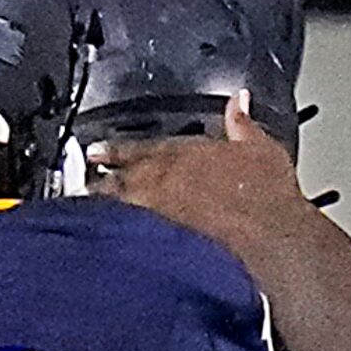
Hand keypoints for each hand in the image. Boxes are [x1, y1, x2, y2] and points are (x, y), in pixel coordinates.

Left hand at [88, 93, 312, 247]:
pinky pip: (126, 243)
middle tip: (80, 184)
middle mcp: (163, 183)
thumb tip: (239, 99)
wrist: (270, 240)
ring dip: (99, 212)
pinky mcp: (158, 248)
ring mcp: (156, 216)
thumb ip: (242, 122)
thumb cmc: (267, 198)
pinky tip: (105, 250)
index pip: (139, 148)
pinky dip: (114, 243)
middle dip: (98, 182)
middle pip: (118, 180)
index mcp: (182, 156)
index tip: (95, 152)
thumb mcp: (260, 149)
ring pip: (115, 211)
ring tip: (82, 218)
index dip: (114, 150)